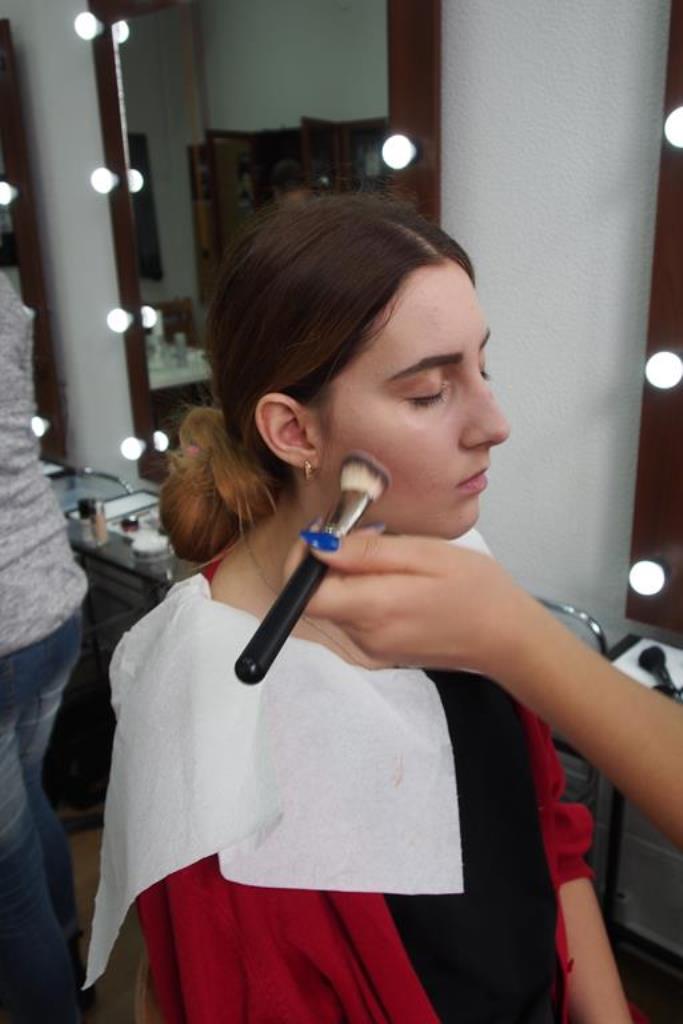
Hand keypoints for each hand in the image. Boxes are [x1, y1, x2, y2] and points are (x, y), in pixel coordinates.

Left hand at [285, 531, 536, 677]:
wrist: (508, 638)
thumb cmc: (476, 589)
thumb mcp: (425, 554)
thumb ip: (368, 552)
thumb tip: (318, 547)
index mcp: (374, 609)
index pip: (304, 596)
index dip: (301, 563)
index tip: (323, 533)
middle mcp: (364, 636)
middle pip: (317, 598)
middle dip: (327, 563)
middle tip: (362, 534)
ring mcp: (371, 649)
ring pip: (335, 605)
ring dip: (347, 577)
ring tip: (389, 557)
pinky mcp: (379, 652)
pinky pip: (354, 617)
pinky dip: (362, 593)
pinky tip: (396, 580)